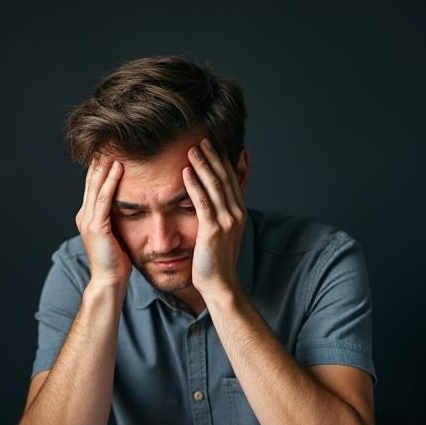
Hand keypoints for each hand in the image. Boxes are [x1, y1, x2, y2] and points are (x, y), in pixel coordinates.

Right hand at [75, 155, 130, 288]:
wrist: (109, 281)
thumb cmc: (117, 262)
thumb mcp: (117, 235)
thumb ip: (118, 219)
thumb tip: (131, 206)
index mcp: (88, 217)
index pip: (94, 185)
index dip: (101, 166)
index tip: (113, 148)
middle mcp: (84, 215)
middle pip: (92, 180)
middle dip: (101, 159)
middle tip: (111, 138)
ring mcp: (88, 220)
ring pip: (96, 184)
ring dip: (106, 164)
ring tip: (115, 146)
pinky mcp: (96, 225)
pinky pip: (104, 197)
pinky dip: (111, 180)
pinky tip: (119, 167)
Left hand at [183, 138, 246, 298]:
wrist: (220, 285)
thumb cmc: (216, 261)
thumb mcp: (223, 234)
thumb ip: (221, 215)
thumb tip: (218, 202)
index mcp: (239, 212)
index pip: (234, 179)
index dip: (225, 161)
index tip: (217, 144)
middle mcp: (236, 213)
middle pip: (226, 178)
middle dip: (215, 157)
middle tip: (203, 139)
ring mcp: (227, 221)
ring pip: (215, 186)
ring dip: (204, 165)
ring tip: (193, 149)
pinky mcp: (213, 230)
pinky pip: (203, 202)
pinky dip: (194, 185)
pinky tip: (186, 172)